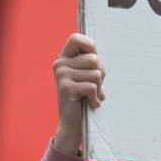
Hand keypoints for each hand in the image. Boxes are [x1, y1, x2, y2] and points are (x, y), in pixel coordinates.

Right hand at [51, 33, 106, 155]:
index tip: (95, 60)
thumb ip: (90, 61)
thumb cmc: (84, 96)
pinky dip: (95, 97)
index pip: (76, 38)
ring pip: (95, 74)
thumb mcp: (87, 75)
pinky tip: (90, 102)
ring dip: (99, 87)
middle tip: (94, 86)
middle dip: (100, 73)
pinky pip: (92, 86)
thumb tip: (100, 50)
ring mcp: (62, 76)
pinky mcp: (66, 88)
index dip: (90, 46)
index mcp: (64, 58)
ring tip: (91, 94)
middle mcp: (60, 64)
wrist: (73, 122)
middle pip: (94, 59)